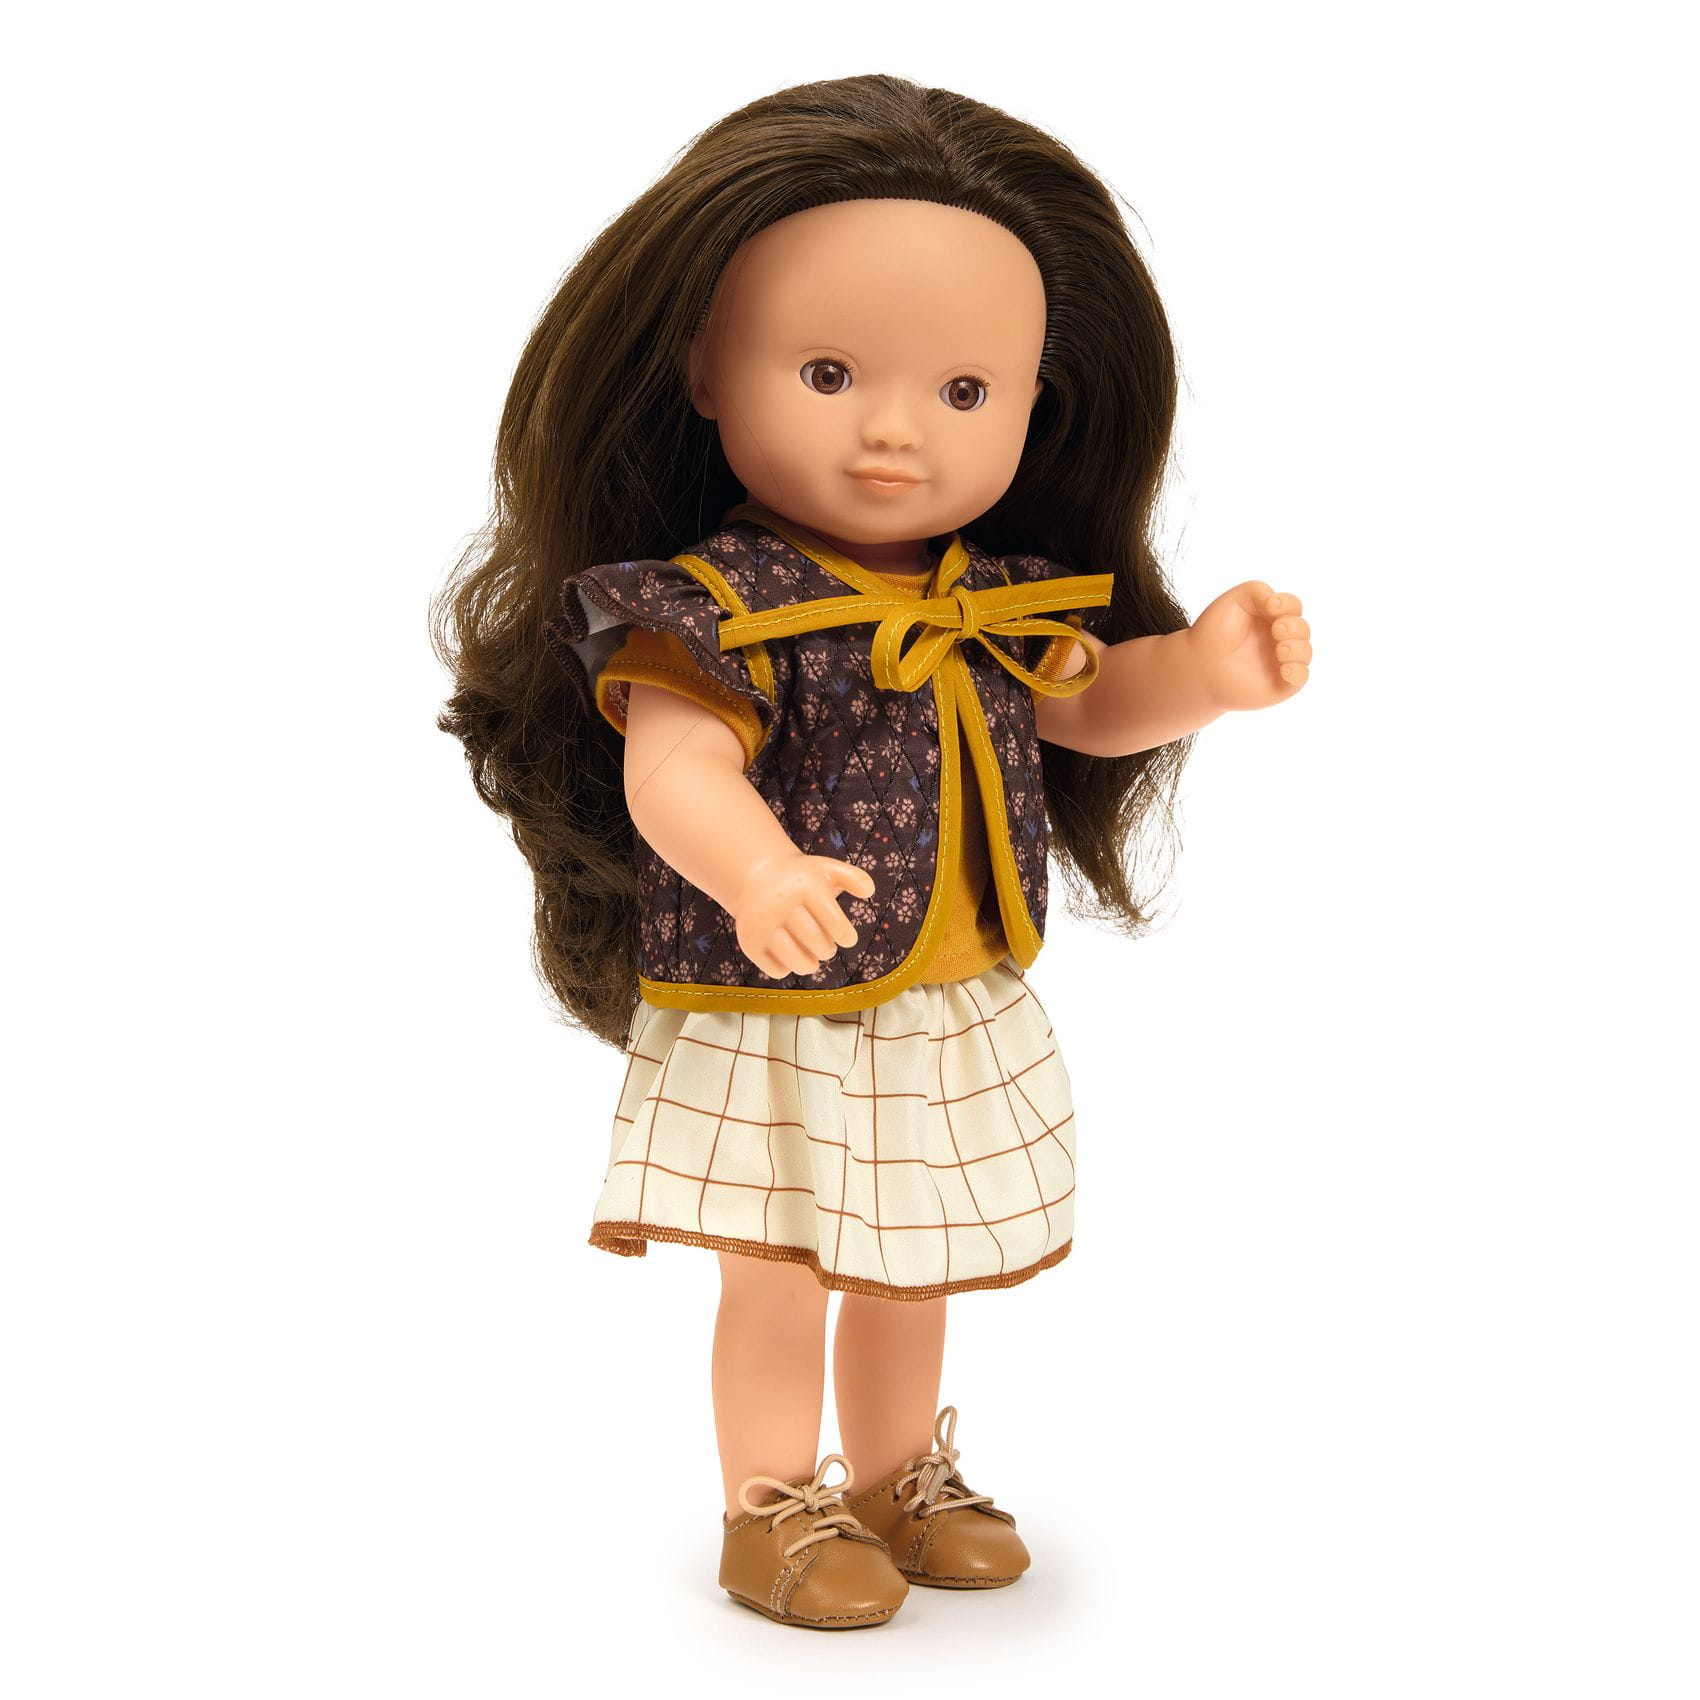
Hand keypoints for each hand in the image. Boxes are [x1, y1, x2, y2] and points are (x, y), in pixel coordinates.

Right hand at [729, 852, 876, 978]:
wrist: (755, 876)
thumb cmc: (801, 878)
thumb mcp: (827, 869)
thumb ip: (854, 877)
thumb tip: (868, 891)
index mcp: (805, 886)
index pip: (836, 925)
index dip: (846, 937)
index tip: (846, 938)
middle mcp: (781, 904)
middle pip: (818, 945)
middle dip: (828, 950)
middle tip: (826, 946)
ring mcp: (762, 925)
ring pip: (798, 963)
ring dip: (811, 965)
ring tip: (812, 957)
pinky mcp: (749, 942)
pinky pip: (777, 971)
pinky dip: (787, 968)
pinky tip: (788, 955)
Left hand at [1186, 581, 1311, 710]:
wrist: (1197, 664)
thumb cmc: (1213, 632)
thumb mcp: (1234, 600)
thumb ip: (1258, 590)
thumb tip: (1278, 604)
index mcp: (1270, 619)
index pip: (1293, 608)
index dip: (1288, 605)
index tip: (1271, 606)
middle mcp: (1277, 640)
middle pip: (1302, 629)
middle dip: (1294, 627)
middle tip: (1278, 629)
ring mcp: (1278, 663)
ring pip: (1304, 653)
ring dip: (1298, 647)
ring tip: (1280, 648)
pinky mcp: (1277, 684)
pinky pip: (1299, 678)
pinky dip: (1298, 671)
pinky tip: (1285, 667)